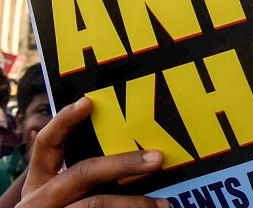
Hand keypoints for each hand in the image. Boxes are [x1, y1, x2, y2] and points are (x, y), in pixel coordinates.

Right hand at [20, 97, 165, 207]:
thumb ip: (88, 178)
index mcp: (39, 185)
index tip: (88, 102)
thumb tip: (141, 156)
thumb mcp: (62, 199)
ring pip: (96, 205)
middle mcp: (40, 201)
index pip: (46, 145)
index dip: (63, 121)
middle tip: (158, 157)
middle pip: (82, 174)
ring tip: (166, 205)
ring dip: (135, 203)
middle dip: (123, 163)